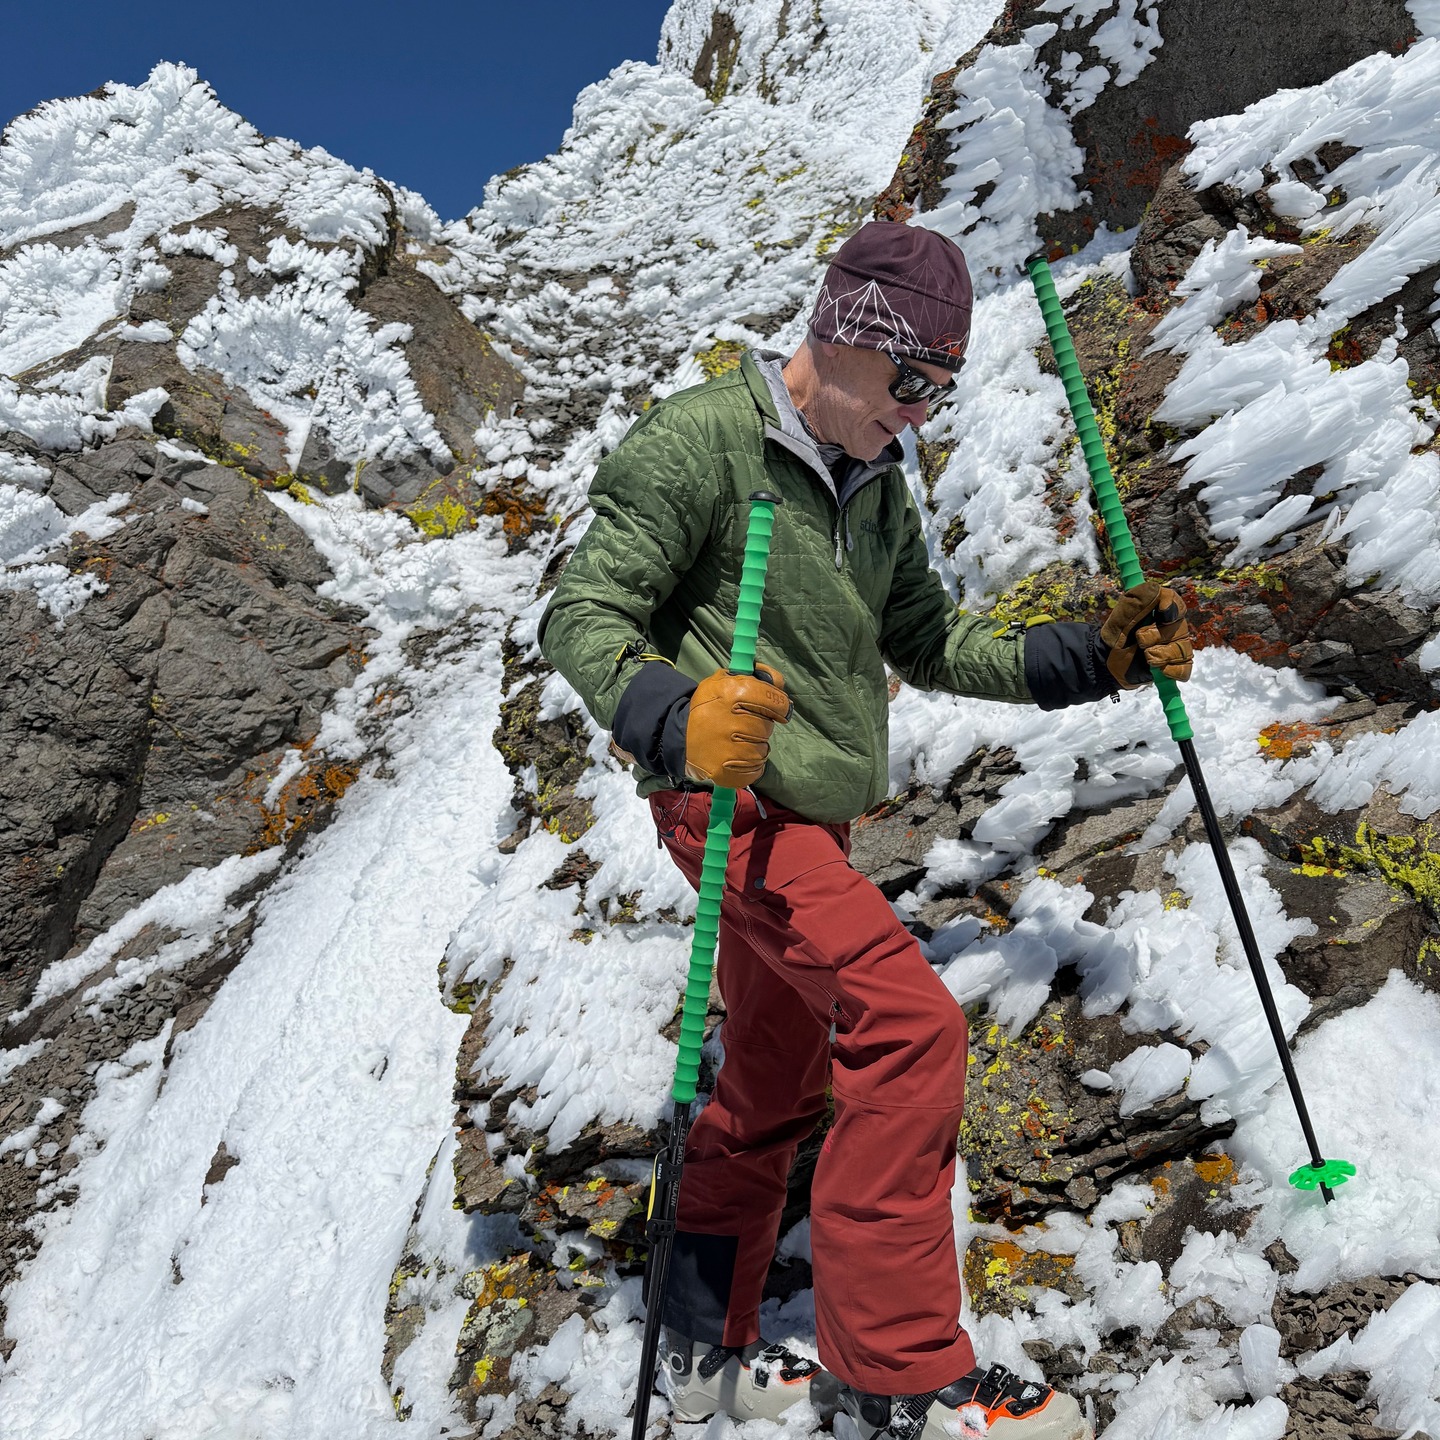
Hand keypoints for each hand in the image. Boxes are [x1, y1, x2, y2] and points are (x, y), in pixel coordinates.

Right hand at [684, 665, 791, 787]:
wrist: (680, 737)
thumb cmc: (708, 707)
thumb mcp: (725, 681)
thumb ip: (756, 677)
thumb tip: (779, 682)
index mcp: (733, 694)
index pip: (775, 701)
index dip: (780, 705)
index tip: (778, 710)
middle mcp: (733, 723)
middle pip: (768, 726)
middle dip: (760, 724)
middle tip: (744, 724)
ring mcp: (730, 751)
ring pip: (763, 749)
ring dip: (755, 745)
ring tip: (737, 741)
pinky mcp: (727, 772)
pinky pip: (756, 769)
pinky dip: (750, 764)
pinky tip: (736, 755)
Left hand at [1099, 581, 1192, 687]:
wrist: (1108, 665)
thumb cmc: (1115, 638)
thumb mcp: (1120, 618)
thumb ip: (1137, 601)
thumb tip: (1157, 590)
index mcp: (1158, 610)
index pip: (1175, 602)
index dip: (1171, 606)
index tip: (1161, 612)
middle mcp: (1171, 627)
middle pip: (1178, 628)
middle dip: (1155, 636)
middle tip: (1139, 641)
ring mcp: (1176, 646)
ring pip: (1182, 650)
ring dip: (1160, 656)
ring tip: (1145, 657)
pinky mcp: (1175, 666)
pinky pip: (1184, 669)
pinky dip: (1171, 671)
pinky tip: (1158, 669)